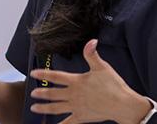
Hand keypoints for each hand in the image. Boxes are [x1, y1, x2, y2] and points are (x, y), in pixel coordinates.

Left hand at [28, 39, 150, 123]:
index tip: (34, 74)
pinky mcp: (82, 117)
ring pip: (56, 108)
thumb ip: (92, 54)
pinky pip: (68, 122)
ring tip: (34, 108)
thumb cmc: (114, 86)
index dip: (44, 74)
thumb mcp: (102, 67)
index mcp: (77, 81)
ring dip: (44, 108)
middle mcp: (74, 94)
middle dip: (41, 93)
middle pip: (52, 94)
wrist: (123, 105)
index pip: (56, 76)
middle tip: (32, 93)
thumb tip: (91, 41)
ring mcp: (76, 107)